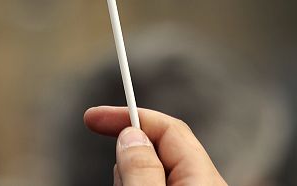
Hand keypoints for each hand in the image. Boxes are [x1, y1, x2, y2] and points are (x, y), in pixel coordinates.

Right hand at [84, 106, 228, 185]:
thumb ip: (141, 169)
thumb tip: (131, 134)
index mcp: (204, 179)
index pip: (169, 128)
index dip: (131, 116)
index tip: (93, 117)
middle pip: (159, 151)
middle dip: (128, 157)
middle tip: (116, 182)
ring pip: (153, 175)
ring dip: (131, 180)